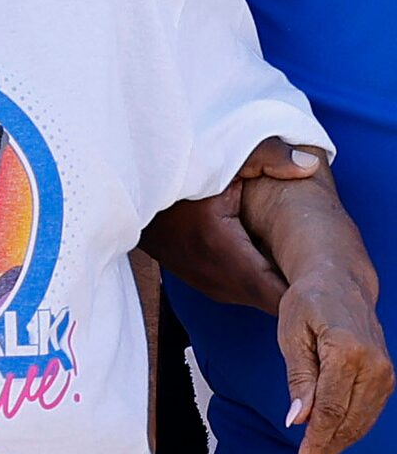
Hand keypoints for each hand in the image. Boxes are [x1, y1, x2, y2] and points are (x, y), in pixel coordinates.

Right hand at [139, 138, 319, 314]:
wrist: (125, 189)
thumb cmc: (173, 171)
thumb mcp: (220, 156)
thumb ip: (267, 157)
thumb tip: (310, 165)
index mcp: (224, 250)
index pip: (280, 292)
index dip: (307, 287)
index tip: (328, 272)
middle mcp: (216, 278)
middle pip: (274, 297)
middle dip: (298, 284)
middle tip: (321, 260)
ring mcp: (207, 284)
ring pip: (259, 295)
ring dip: (278, 280)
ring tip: (297, 256)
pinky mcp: (203, 282)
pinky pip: (244, 288)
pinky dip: (260, 275)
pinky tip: (265, 251)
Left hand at [278, 269, 392, 453]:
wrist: (340, 282)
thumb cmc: (308, 302)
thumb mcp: (292, 332)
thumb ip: (299, 378)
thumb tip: (299, 422)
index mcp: (349, 350)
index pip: (330, 410)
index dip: (314, 446)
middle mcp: (375, 366)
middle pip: (346, 424)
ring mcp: (385, 375)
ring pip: (357, 426)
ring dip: (332, 451)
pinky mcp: (386, 381)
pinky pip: (363, 416)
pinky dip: (343, 435)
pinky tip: (322, 448)